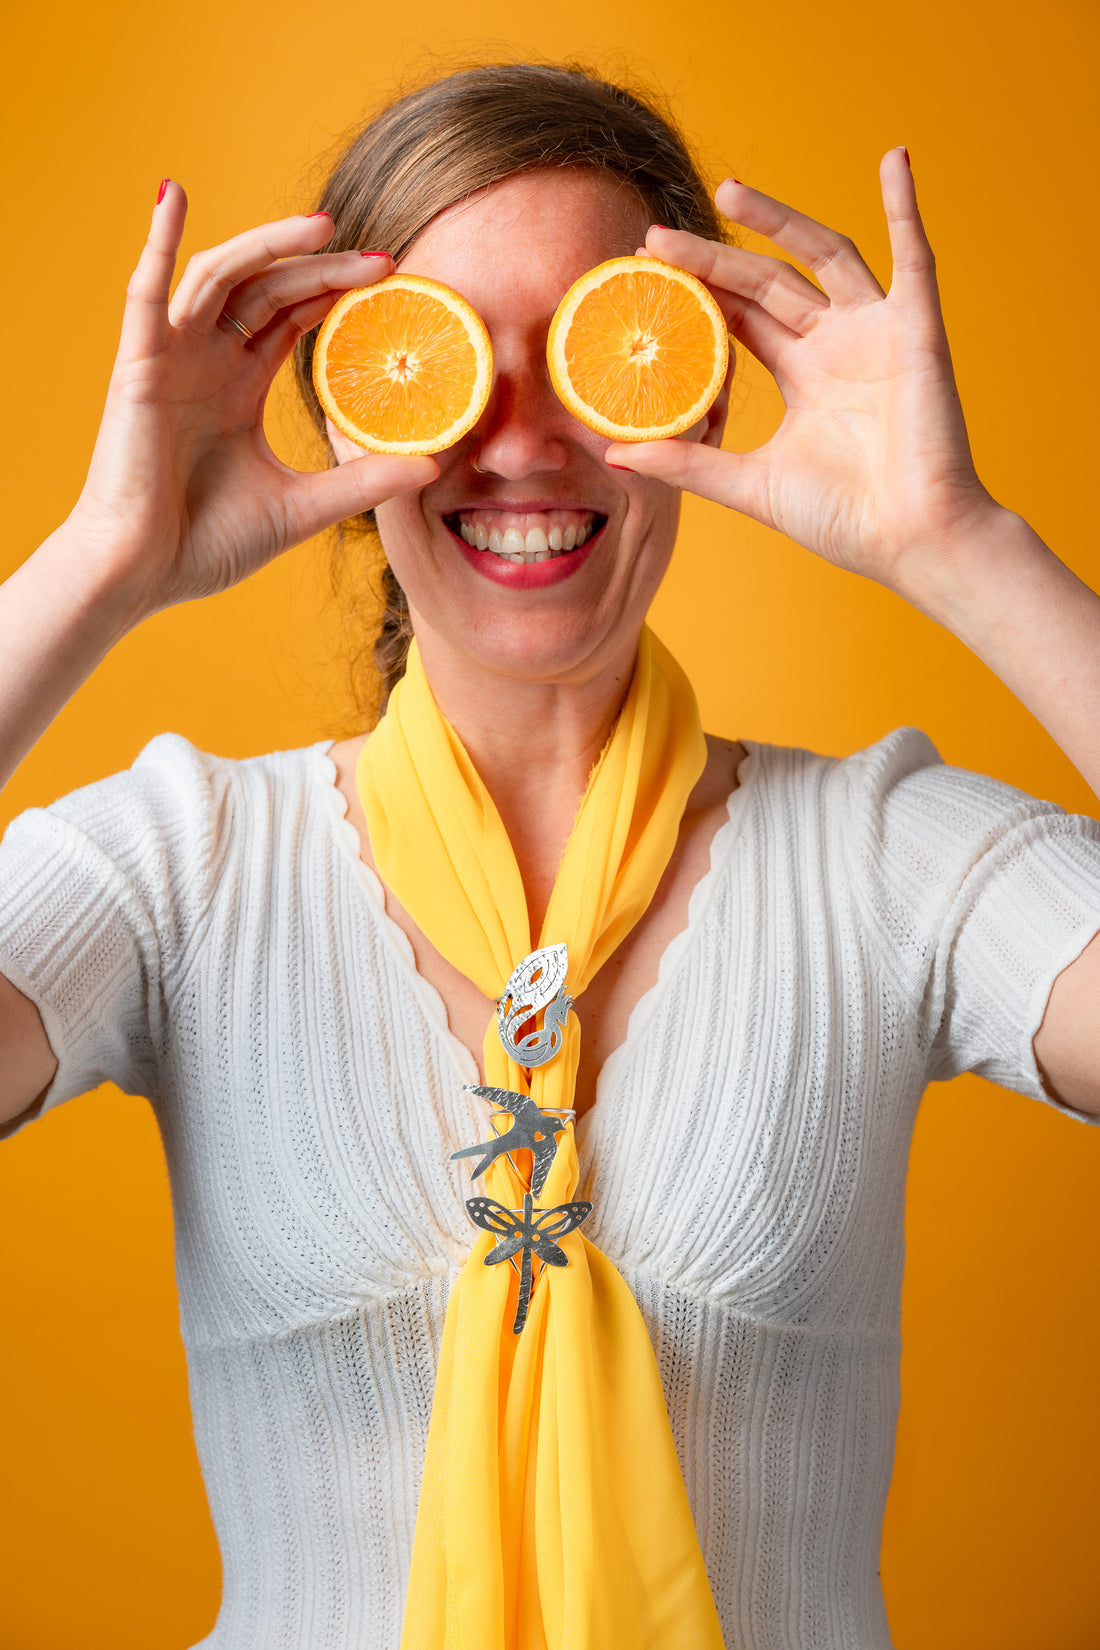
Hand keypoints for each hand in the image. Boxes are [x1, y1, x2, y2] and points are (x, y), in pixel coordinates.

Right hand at [67, 183, 436, 618]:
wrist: (143, 575)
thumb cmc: (207, 545)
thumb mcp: (304, 508)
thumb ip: (363, 481)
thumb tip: (435, 466)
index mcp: (237, 390)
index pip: (290, 318)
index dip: (336, 293)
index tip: (392, 280)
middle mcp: (205, 364)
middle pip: (268, 290)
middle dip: (322, 268)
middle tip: (381, 260)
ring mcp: (170, 359)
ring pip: (222, 277)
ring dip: (268, 244)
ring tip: (324, 227)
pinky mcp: (138, 366)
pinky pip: (144, 290)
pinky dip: (156, 239)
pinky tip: (174, 197)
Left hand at [607, 150, 997, 597]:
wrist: (912, 542)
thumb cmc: (843, 520)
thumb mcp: (749, 485)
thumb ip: (687, 462)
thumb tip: (614, 454)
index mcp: (804, 375)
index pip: (741, 317)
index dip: (698, 292)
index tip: (645, 274)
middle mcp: (838, 345)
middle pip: (768, 281)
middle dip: (714, 258)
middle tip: (656, 239)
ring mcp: (878, 332)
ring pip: (824, 255)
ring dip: (781, 220)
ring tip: (730, 190)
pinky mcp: (918, 331)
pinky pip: (915, 257)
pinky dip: (908, 206)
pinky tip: (894, 160)